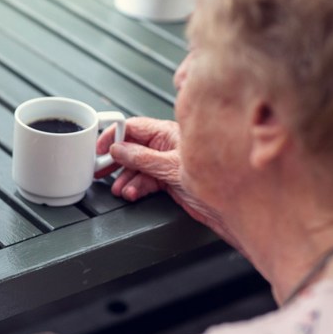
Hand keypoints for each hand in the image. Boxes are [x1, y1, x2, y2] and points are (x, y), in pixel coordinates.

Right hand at [96, 117, 243, 253]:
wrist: (232, 206)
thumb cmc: (218, 178)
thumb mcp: (171, 167)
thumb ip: (143, 158)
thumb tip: (120, 149)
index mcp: (169, 132)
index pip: (134, 127)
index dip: (114, 135)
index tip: (100, 146)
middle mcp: (167, 146)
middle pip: (132, 147)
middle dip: (116, 159)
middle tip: (100, 168)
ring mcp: (167, 163)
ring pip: (137, 166)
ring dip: (126, 177)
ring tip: (120, 188)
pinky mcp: (169, 180)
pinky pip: (146, 180)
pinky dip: (137, 187)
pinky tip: (133, 192)